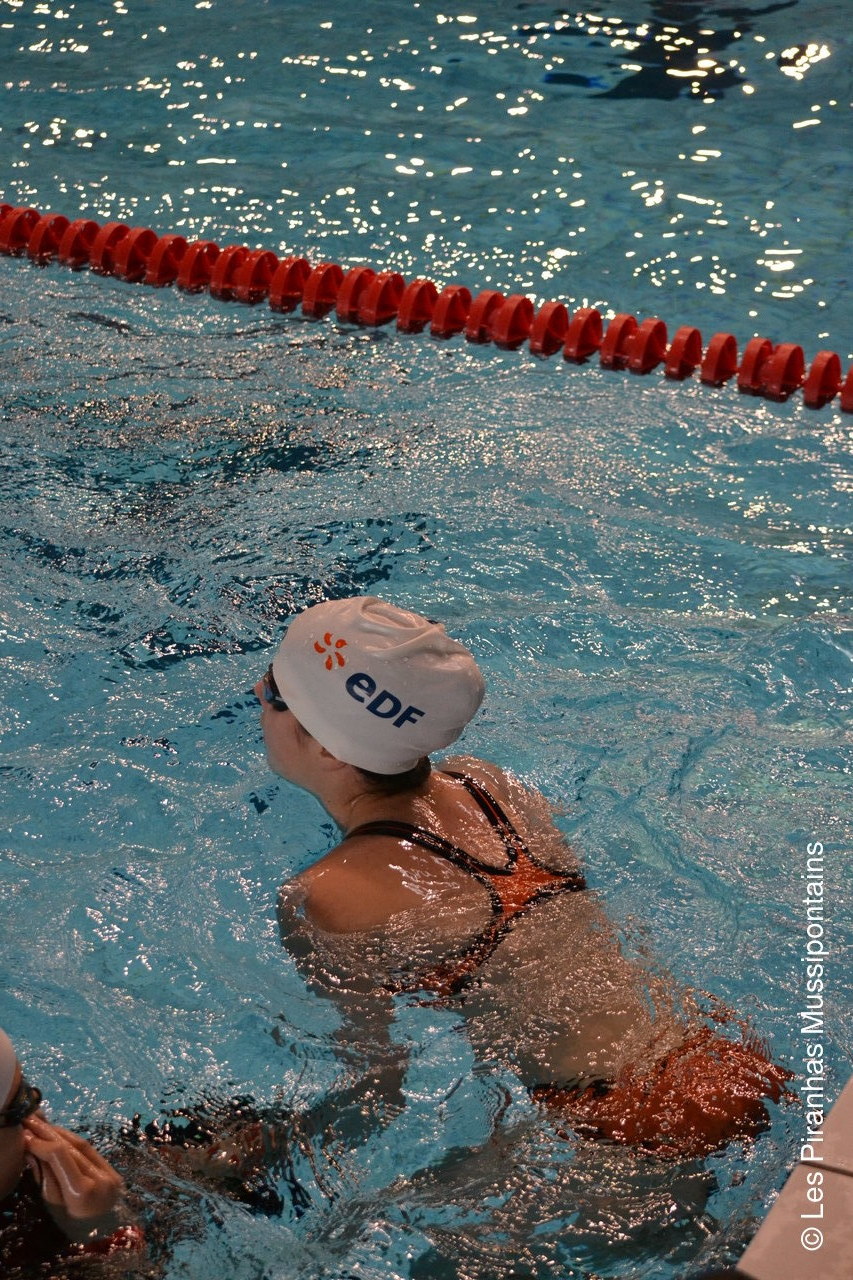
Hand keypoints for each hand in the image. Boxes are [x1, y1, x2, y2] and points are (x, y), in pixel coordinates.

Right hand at [23, 1113, 124, 1233]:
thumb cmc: (71, 1227)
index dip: (40, 1142)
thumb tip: (31, 1148)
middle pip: (72, 1147)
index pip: (60, 1156)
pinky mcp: (115, 1172)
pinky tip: (61, 1136)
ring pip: (83, 1146)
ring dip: (61, 1133)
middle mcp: (100, 1180)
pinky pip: (92, 1152)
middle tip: (31, 1120)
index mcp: (81, 1193)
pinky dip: (74, 1143)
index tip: (24, 1135)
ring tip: (43, 1124)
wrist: (102, 1238)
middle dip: (49, 1132)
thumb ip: (45, 1175)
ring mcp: (111, 1174)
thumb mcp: (53, 1205)